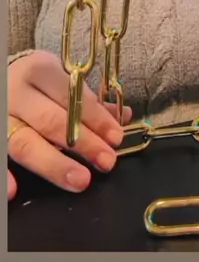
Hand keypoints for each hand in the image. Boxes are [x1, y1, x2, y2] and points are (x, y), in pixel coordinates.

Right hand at [8, 50, 131, 200]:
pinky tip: (14, 191)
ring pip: (24, 143)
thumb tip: (123, 117)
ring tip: (80, 180)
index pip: (72, 95)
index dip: (96, 118)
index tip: (115, 138)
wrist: (2, 78)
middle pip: (51, 121)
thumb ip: (89, 100)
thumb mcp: (61, 80)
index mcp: (39, 70)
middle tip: (106, 161)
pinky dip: (4, 175)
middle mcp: (16, 92)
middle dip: (83, 143)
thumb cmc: (37, 82)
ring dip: (53, 164)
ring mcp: (1, 116)